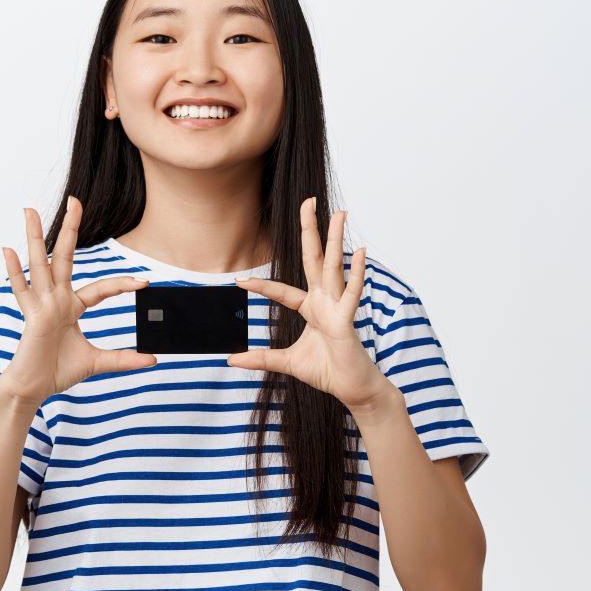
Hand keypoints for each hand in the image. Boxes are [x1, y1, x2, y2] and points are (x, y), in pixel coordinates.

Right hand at [0, 196, 156, 407]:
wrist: (32, 389)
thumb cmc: (56, 372)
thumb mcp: (96, 362)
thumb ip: (123, 359)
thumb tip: (152, 360)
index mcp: (70, 307)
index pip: (100, 288)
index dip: (122, 284)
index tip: (144, 282)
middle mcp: (55, 300)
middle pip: (64, 257)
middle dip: (71, 229)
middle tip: (74, 200)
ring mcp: (41, 305)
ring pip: (39, 264)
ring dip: (35, 237)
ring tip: (30, 211)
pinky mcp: (31, 316)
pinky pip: (21, 290)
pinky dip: (13, 271)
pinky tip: (7, 250)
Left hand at [226, 197, 394, 411]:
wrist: (353, 389)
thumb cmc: (327, 372)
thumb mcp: (287, 363)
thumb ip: (261, 359)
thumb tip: (231, 359)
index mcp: (311, 309)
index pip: (283, 291)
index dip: (262, 286)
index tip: (240, 281)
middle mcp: (325, 302)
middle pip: (314, 260)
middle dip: (311, 230)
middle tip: (309, 201)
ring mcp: (337, 308)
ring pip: (334, 267)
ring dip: (336, 239)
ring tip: (339, 213)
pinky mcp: (348, 320)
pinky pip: (351, 294)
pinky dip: (356, 274)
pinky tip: (359, 252)